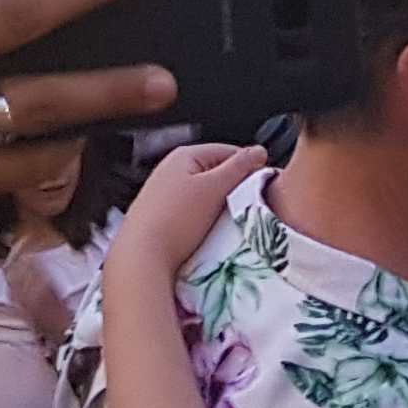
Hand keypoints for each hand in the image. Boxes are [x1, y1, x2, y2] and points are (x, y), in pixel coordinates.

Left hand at [105, 144, 262, 298]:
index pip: (228, 151)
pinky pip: (192, 211)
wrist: (141, 256)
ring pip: (205, 194)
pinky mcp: (161, 216)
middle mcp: (171, 169)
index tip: (266, 186)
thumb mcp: (214, 188)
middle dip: (234, 189)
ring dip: (220, 206)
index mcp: (184, 155)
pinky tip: (209, 232)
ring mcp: (164, 193)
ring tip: (230, 222)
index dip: (250, 167)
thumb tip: (259, 151)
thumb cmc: (176, 220)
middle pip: (216, 173)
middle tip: (249, 207)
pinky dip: (204, 219)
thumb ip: (238, 167)